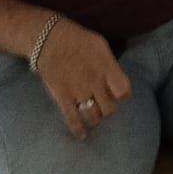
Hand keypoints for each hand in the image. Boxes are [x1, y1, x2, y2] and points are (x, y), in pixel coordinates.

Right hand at [34, 20, 131, 138]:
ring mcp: (78, 90)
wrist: (48, 38)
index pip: (123, 91)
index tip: (117, 95)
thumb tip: (116, 80)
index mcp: (107, 66)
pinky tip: (81, 135)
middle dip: (107, 108)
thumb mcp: (100, 45)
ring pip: (93, 116)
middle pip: (109, 107)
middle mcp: (94, 80)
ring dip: (95, 119)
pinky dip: (78, 130)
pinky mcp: (62, 96)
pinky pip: (72, 119)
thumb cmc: (76, 39)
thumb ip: (110, 64)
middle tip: (102, 105)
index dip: (122, 96)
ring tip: (93, 118)